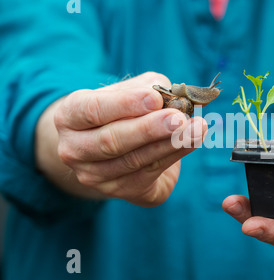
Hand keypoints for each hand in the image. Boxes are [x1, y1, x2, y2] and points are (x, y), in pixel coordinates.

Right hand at [48, 72, 207, 206]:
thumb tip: (173, 99)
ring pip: (134, 161)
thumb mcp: (130, 91)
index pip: (91, 110)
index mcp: (69, 117)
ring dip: (170, 144)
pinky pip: (150, 173)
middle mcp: (74, 150)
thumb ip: (148, 90)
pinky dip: (174, 155)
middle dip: (149, 130)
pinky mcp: (120, 190)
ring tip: (197, 129)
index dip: (124, 104)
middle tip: (178, 118)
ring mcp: (94, 176)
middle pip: (111, 141)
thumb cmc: (121, 109)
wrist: (109, 145)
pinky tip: (193, 141)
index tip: (154, 98)